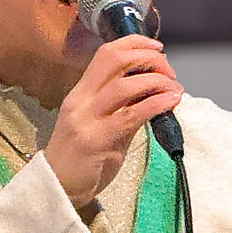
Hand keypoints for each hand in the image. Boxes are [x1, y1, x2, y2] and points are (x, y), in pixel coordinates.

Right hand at [43, 36, 182, 208]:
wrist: (57, 188)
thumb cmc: (80, 159)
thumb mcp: (99, 125)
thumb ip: (123, 107)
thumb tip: (154, 91)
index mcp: (80, 93)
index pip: (106, 54)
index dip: (134, 44)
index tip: (156, 47)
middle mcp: (81, 100)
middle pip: (114, 60)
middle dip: (148, 58)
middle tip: (168, 70)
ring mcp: (87, 119)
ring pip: (125, 85)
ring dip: (156, 81)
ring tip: (174, 88)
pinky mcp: (97, 140)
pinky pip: (132, 114)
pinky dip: (156, 103)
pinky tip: (170, 102)